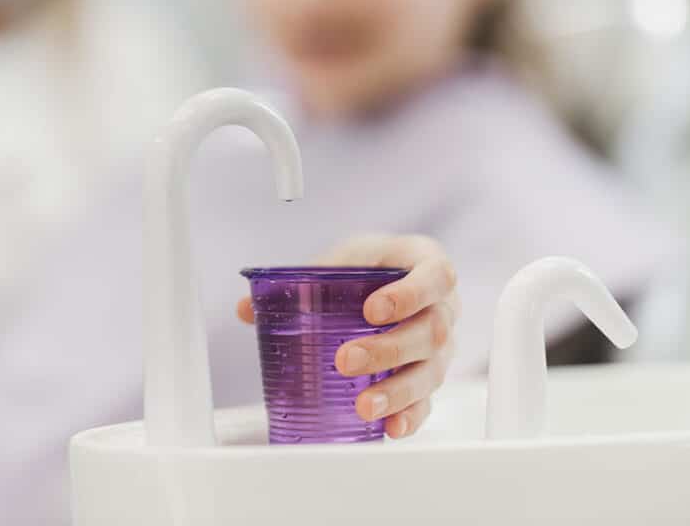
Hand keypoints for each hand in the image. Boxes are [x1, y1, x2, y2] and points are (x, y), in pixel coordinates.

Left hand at [238, 234, 457, 438]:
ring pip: (432, 370)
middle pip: (432, 330)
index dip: (411, 293)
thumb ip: (295, 282)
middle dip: (389, 349)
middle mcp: (443, 306)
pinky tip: (389, 428)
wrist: (381, 281)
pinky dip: (410, 416)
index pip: (436, 275)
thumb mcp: (336, 262)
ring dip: (397, 391)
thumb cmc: (365, 269)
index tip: (372, 309)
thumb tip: (246, 309)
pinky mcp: (431, 376)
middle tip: (347, 359)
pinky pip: (429, 401)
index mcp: (424, 265)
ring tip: (364, 405)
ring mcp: (441, 345)